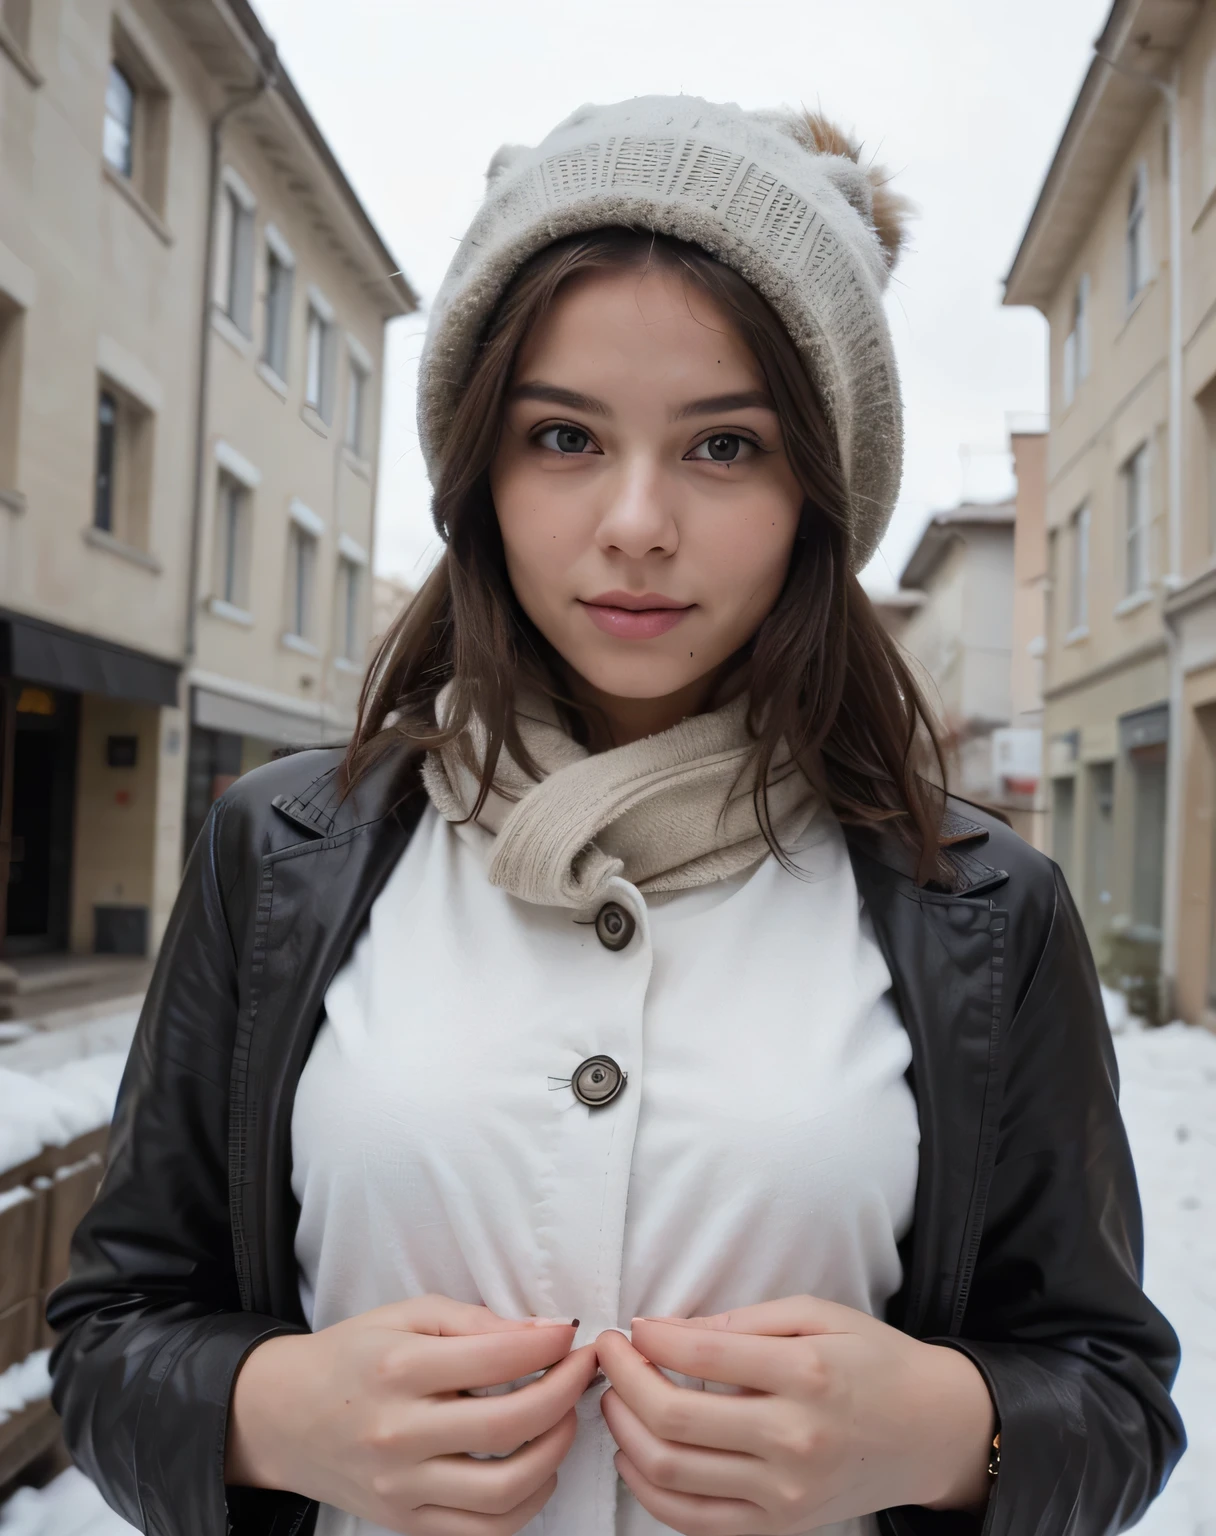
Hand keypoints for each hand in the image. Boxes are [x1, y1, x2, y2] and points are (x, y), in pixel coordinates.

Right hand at [227, 1295, 596, 1534]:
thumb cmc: (352, 1356)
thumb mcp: (406, 1315)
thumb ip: (475, 1321)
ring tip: (564, 1421)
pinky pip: (483, 1532)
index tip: (572, 1336)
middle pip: (508, 1425)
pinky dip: (527, 1505)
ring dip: (554, 1453)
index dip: (549, 1346)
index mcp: (398, 1368)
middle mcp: (399, 1433)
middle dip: (565, 1394)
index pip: (495, 1357)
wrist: (282, 1416)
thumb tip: (545, 1333)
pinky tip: (538, 1469)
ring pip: (504, 1490)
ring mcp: (402, 1487)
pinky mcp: (407, 1523)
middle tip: (583, 1374)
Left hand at [596, 1297, 994, 1534]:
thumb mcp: (818, 1314)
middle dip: (623, 1380)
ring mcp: (784, 1493)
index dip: (650, 1337)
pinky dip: (647, 1489)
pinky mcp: (778, 1528)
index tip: (632, 1326)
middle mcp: (793, 1438)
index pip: (701, 1354)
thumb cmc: (873, 1361)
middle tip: (609, 1354)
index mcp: (805, 1374)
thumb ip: (744, 1319)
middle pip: (673, 1417)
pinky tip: (634, 1453)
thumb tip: (669, 1329)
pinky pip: (692, 1519)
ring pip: (671, 1471)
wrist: (932, 1432)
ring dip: (623, 1431)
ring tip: (615, 1398)